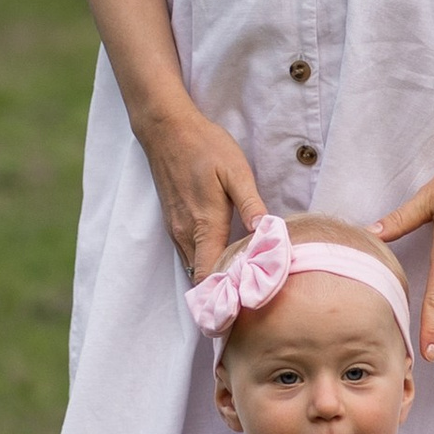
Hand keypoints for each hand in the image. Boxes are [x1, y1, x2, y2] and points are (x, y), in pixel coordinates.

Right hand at [137, 99, 266, 278]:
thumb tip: (266, 231)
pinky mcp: (172, 222)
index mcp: (204, 224)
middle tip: (251, 295)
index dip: (225, 294)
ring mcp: (175, 229)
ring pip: (194, 266)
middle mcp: (185, 234)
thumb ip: (250, 203)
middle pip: (202, 276)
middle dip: (223, 289)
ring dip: (214, 276)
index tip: (245, 303)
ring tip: (241, 280)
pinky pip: (189, 253)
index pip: (210, 275)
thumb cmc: (204, 146)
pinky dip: (205, 261)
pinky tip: (224, 257)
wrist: (166, 130)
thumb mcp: (235, 170)